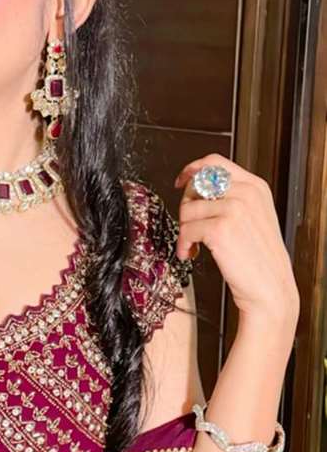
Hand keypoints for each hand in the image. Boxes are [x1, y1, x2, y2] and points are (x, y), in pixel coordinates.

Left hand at [173, 154, 299, 325]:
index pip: (214, 162)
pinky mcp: (220, 228)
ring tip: (194, 244)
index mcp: (255, 186)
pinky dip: (184, 244)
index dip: (191, 170)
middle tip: (191, 225)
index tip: (180, 181)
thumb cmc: (260, 259)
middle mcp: (246, 193)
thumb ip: (233, 197)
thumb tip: (199, 187)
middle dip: (186, 205)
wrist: (270, 289)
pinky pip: (186, 229)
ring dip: (185, 229)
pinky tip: (192, 253)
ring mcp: (234, 209)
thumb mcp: (255, 217)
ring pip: (187, 208)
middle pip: (196, 183)